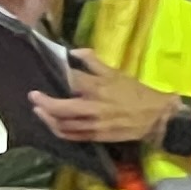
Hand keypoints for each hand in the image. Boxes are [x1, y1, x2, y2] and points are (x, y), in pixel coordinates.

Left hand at [29, 50, 178, 147]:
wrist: (157, 117)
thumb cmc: (136, 92)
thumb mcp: (117, 73)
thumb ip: (94, 62)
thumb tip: (73, 52)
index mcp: (99, 87)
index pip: (71, 80)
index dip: (58, 76)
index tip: (48, 72)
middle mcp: (94, 107)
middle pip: (60, 107)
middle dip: (44, 102)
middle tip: (33, 96)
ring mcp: (94, 124)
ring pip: (63, 124)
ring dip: (47, 118)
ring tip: (38, 110)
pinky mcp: (97, 136)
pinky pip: (72, 136)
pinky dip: (59, 130)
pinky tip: (52, 124)